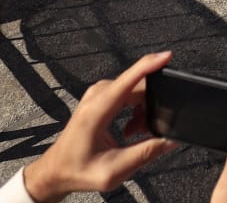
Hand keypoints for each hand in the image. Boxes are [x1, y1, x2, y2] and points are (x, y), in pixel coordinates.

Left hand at [23, 52, 178, 202]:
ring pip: (135, 89)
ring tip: (138, 133)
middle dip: (152, 104)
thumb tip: (170, 140)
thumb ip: (145, 154)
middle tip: (151, 130)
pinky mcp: (100, 97)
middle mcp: (97, 95)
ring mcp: (98, 94)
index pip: (129, 78)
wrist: (56, 170)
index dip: (150, 64)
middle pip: (137, 85)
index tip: (168, 56)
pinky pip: (128, 93)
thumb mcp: (114, 170)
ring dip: (144, 109)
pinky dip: (136, 109)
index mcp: (97, 110)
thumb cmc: (78, 170)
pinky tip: (131, 129)